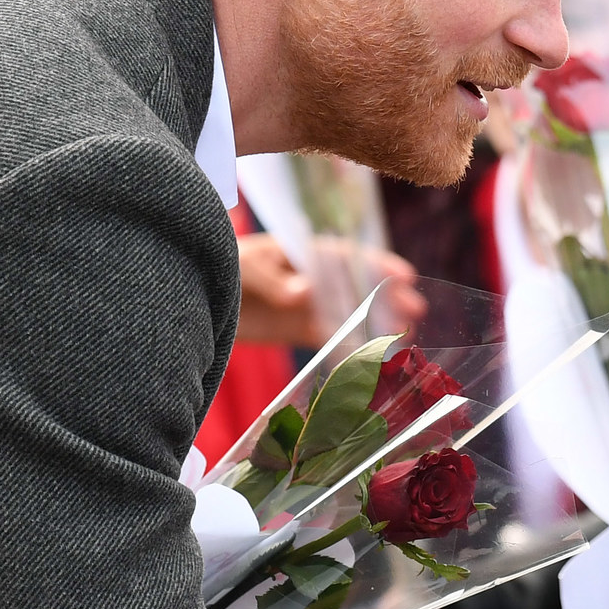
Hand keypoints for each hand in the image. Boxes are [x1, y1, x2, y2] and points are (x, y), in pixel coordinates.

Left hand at [235, 233, 420, 346]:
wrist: (192, 296)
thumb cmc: (220, 266)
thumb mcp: (244, 266)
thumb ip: (273, 279)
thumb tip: (304, 294)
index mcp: (303, 251)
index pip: (348, 255)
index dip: (378, 264)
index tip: (406, 276)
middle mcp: (312, 275)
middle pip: (357, 284)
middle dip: (388, 297)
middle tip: (415, 312)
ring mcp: (307, 303)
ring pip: (351, 312)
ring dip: (378, 323)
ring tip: (406, 336)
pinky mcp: (298, 328)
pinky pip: (330, 338)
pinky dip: (352, 347)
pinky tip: (374, 357)